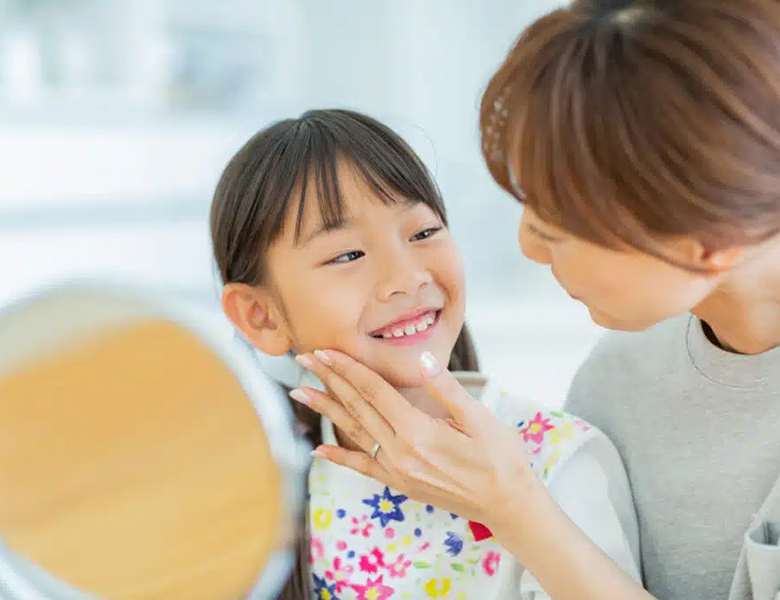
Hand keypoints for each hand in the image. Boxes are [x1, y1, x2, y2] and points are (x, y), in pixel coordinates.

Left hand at [290, 349, 538, 531]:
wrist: (508, 505)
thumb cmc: (500, 458)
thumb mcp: (479, 418)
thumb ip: (446, 388)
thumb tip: (422, 360)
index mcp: (418, 432)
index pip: (374, 391)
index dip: (348, 368)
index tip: (325, 350)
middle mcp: (400, 453)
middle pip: (357, 407)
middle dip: (329, 380)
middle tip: (303, 359)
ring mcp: (397, 471)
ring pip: (354, 433)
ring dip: (326, 410)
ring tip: (300, 393)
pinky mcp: (400, 483)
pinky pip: (363, 467)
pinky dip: (339, 457)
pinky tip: (318, 449)